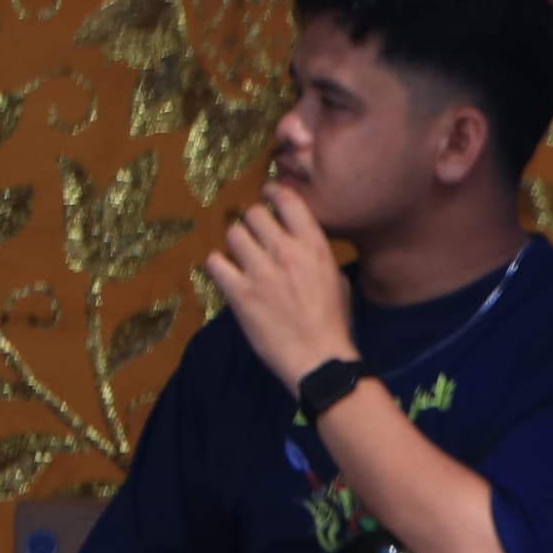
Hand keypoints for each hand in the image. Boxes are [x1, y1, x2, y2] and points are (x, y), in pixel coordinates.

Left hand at [205, 182, 356, 389]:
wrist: (319, 359)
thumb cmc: (334, 324)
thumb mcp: (337, 280)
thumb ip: (317, 256)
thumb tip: (302, 245)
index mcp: (314, 246)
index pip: (287, 200)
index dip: (273, 193)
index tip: (267, 197)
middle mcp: (286, 251)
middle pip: (254, 213)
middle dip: (252, 222)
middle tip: (253, 235)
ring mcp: (260, 271)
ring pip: (233, 233)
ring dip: (235, 243)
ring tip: (240, 256)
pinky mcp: (239, 293)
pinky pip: (214, 262)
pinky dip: (217, 266)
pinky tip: (224, 274)